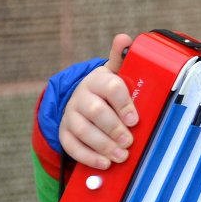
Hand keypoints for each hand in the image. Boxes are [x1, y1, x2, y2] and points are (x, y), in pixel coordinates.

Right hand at [59, 34, 137, 169]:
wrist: (82, 98)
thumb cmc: (107, 88)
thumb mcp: (116, 73)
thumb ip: (122, 59)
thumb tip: (125, 38)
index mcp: (97, 80)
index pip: (110, 88)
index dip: (123, 104)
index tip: (135, 120)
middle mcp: (81, 97)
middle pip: (95, 112)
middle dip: (113, 128)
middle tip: (129, 142)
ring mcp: (71, 115)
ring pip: (83, 131)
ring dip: (103, 145)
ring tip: (121, 156)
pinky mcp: (65, 133)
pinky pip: (72, 146)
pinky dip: (89, 157)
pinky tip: (105, 163)